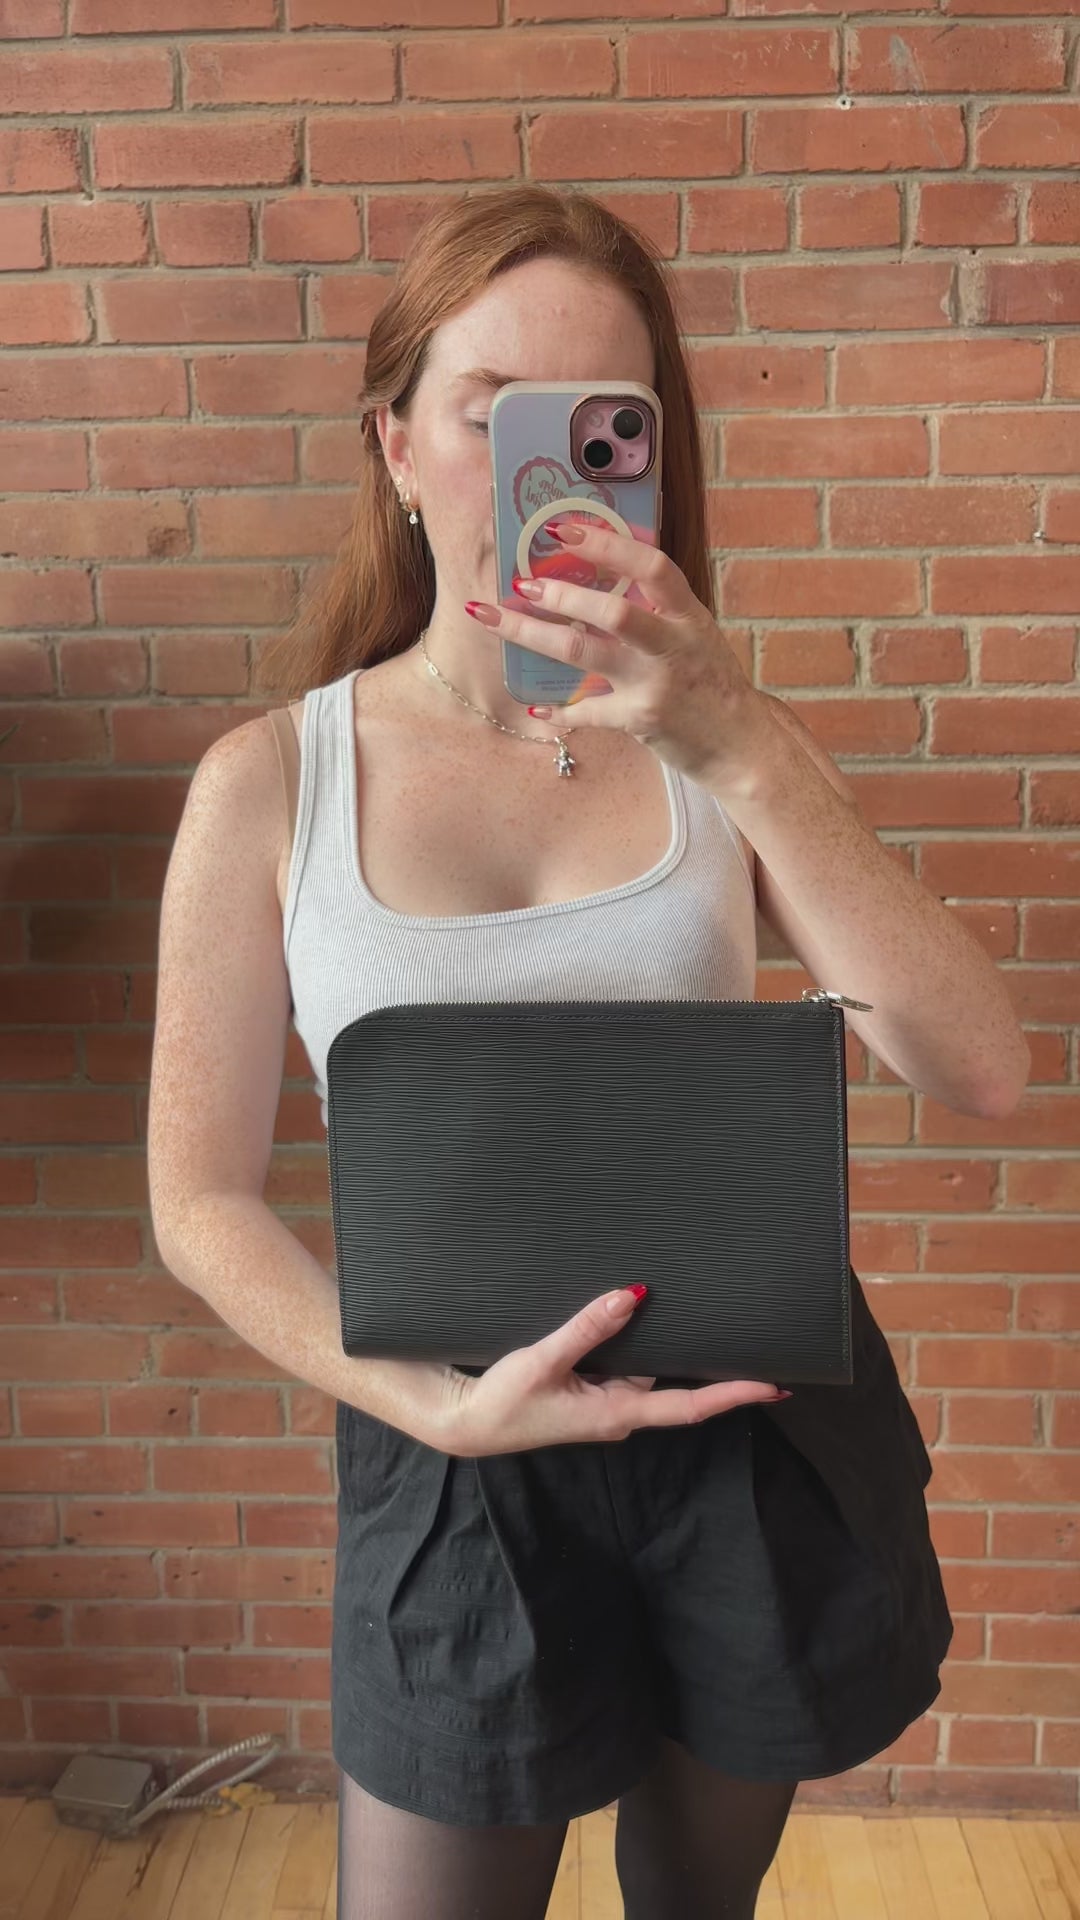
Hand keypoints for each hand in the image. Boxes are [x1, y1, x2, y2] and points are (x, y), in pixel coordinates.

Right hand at [429, 1283, 789, 1458]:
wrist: (465, 1424)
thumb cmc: (502, 1402)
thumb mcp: (544, 1361)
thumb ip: (588, 1328)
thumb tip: (631, 1296)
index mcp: (617, 1412)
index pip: (691, 1406)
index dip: (735, 1395)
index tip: (773, 1385)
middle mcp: (620, 1412)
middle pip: (683, 1392)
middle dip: (722, 1375)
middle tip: (761, 1349)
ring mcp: (606, 1405)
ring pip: (657, 1378)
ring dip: (685, 1359)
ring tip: (718, 1327)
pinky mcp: (589, 1394)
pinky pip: (632, 1371)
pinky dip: (651, 1351)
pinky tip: (652, 1326)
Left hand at [464, 517, 774, 790]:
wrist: (739, 741)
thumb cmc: (709, 680)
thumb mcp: (693, 632)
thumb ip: (655, 606)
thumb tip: (596, 571)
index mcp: (688, 614)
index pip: (650, 565)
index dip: (606, 544)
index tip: (561, 529)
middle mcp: (673, 644)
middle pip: (613, 611)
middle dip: (562, 594)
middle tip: (523, 582)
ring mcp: (655, 683)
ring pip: (584, 652)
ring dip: (534, 634)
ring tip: (500, 618)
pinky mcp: (641, 720)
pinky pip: (588, 712)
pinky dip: (560, 710)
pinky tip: (535, 707)